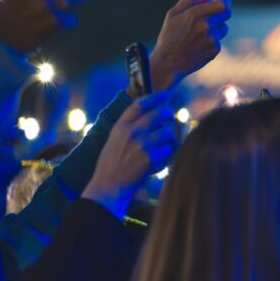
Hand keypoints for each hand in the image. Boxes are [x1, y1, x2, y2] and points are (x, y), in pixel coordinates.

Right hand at [81, 92, 176, 218]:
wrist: (109, 186)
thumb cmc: (111, 164)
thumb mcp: (114, 140)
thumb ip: (128, 128)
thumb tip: (148, 115)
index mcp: (120, 126)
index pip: (139, 105)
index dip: (154, 98)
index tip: (164, 95)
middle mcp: (131, 132)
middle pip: (158, 114)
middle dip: (167, 114)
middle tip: (170, 117)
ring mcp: (141, 144)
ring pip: (167, 132)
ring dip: (169, 138)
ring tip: (162, 146)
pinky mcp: (150, 158)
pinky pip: (168, 150)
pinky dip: (167, 155)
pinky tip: (159, 161)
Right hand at [147, 0, 231, 92]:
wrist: (168, 63)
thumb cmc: (169, 35)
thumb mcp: (173, 14)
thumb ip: (190, 0)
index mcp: (195, 14)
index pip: (223, 3)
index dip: (224, 0)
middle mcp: (206, 26)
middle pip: (226, 13)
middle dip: (219, 12)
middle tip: (209, 15)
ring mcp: (212, 39)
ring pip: (223, 27)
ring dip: (216, 27)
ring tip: (199, 33)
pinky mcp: (215, 49)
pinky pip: (219, 39)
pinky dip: (212, 39)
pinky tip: (198, 44)